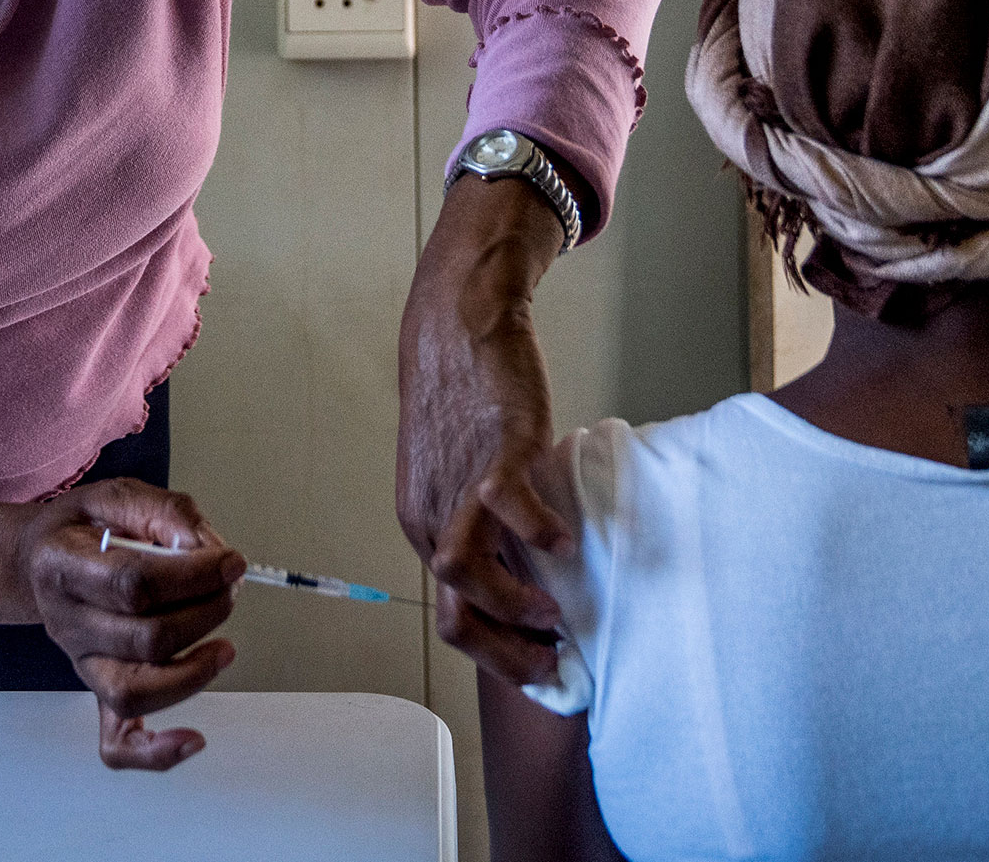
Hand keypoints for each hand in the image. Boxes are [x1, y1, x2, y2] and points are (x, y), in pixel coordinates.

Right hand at [0, 479, 241, 770]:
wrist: (38, 560)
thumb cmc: (83, 529)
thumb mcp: (118, 496)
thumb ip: (167, 514)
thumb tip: (209, 551)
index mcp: (63, 567)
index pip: (134, 583)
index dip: (193, 575)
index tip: (230, 562)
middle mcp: (67, 623)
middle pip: (144, 638)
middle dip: (205, 613)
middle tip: (228, 590)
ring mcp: (81, 662)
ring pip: (135, 691)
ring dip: (193, 673)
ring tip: (223, 647)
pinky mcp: (96, 687)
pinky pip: (116, 741)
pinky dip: (155, 753)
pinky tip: (193, 741)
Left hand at [399, 176, 577, 684]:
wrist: (458, 322)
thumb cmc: (465, 395)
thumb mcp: (462, 470)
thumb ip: (485, 518)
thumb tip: (530, 565)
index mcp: (423, 523)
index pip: (452, 613)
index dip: (497, 649)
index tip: (540, 661)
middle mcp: (430, 514)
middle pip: (455, 613)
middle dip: (506, 653)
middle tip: (553, 665)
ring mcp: (459, 484)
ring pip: (465, 574)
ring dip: (514, 608)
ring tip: (556, 617)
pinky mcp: (494, 450)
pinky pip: (507, 507)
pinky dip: (537, 533)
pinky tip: (565, 542)